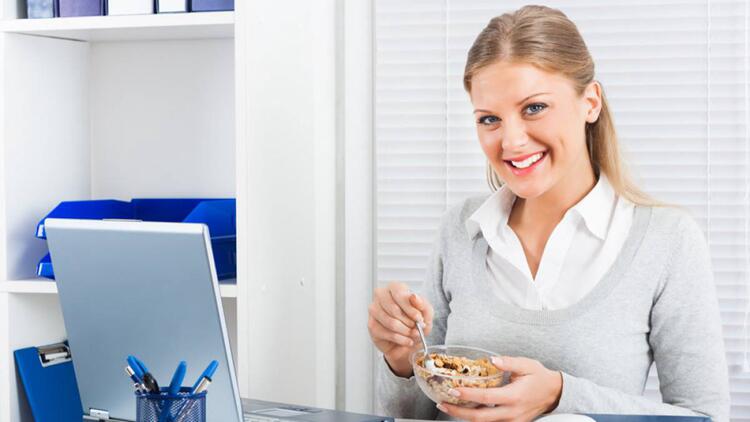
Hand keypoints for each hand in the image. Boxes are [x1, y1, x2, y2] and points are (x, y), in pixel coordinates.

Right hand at [367, 282, 433, 377]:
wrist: (410, 339)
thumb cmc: (415, 321)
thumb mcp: (426, 312)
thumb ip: (422, 303)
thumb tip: (414, 296)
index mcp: (394, 287)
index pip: (398, 293)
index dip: (410, 308)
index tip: (419, 318)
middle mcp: (381, 295)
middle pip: (394, 309)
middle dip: (409, 322)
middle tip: (417, 328)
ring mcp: (374, 310)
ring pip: (390, 322)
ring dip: (405, 331)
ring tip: (413, 334)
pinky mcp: (372, 325)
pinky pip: (387, 333)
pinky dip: (400, 339)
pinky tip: (407, 340)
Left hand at [437, 356, 561, 421]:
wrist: (554, 393)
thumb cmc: (539, 377)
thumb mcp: (526, 365)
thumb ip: (508, 362)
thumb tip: (492, 359)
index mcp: (514, 396)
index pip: (486, 398)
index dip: (468, 396)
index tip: (453, 391)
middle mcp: (512, 412)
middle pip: (480, 417)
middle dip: (458, 412)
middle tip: (442, 403)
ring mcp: (512, 421)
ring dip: (464, 417)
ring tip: (448, 407)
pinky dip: (476, 419)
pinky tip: (465, 411)